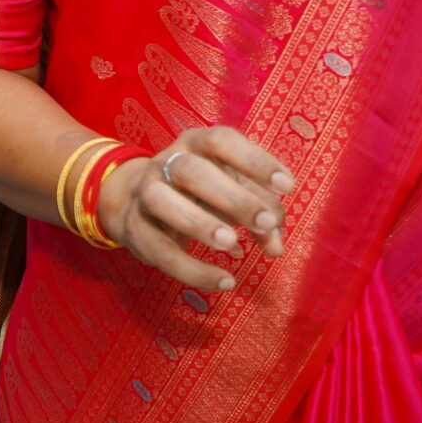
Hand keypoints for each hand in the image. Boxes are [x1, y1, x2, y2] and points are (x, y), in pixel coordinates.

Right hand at [97, 126, 292, 297]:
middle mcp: (166, 162)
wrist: (137, 201)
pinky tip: (224, 281)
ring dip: (198, 222)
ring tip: (232, 243)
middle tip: (264, 224)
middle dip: (232, 198)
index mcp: (196, 144)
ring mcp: (145, 192)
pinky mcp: (134, 228)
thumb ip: (262, 212)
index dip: (255, 161)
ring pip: (161, 200)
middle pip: (192, 171)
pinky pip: (159, 249)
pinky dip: (191, 269)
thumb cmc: (201, 192)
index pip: (221, 141)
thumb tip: (275, 245)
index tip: (287, 186)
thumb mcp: (235, 192)